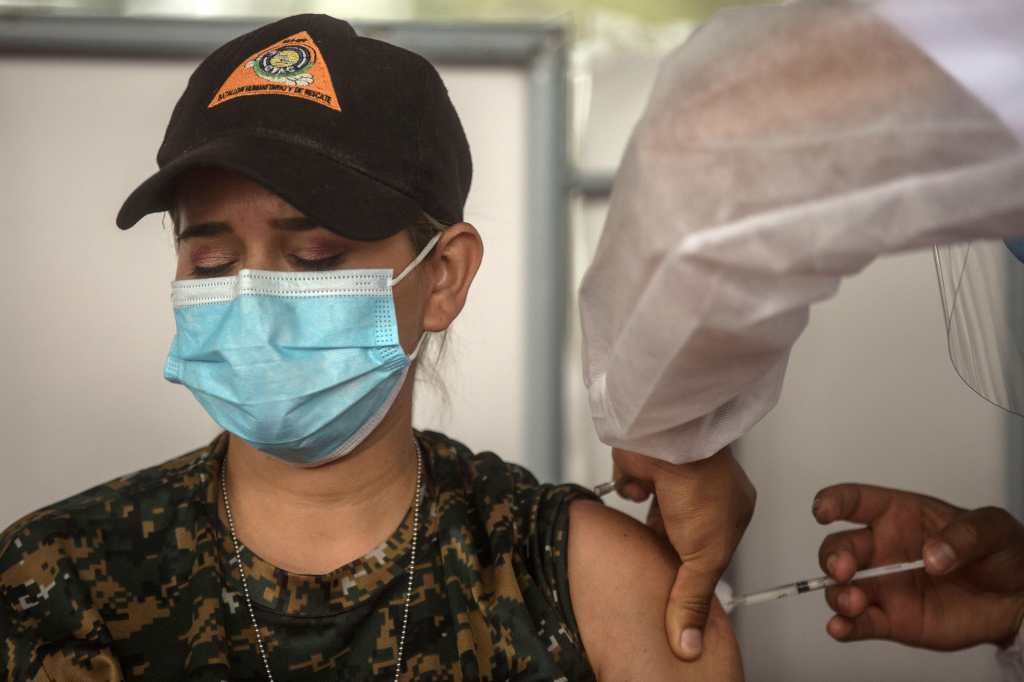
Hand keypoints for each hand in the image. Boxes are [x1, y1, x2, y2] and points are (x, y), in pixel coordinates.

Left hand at [613, 446, 754, 660]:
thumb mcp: (704, 555)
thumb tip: (689, 644)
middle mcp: (704, 491)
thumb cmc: (700, 485)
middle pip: (681, 534)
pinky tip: (637, 491)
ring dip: (646, 524)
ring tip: (639, 542)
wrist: (669, 440)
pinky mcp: (645, 465)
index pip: (711, 551)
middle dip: (666, 551)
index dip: (692, 570)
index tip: (677, 593)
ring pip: (653, 513)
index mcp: (732, 508)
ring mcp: (673, 476)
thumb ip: (691, 597)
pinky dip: (630, 491)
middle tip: (653, 571)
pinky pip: (631, 487)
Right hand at [814, 483, 1023, 649]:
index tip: (823, 511)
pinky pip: (860, 624)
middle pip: (839, 547)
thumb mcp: (993, 528)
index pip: (856, 502)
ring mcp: (884, 586)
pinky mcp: (892, 620)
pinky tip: (840, 628)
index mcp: (898, 517)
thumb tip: (933, 556)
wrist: (1019, 598)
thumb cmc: (1000, 552)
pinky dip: (845, 627)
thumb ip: (965, 535)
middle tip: (844, 569)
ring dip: (837, 594)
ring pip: (841, 587)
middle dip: (833, 556)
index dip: (833, 502)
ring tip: (853, 603)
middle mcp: (882, 549)